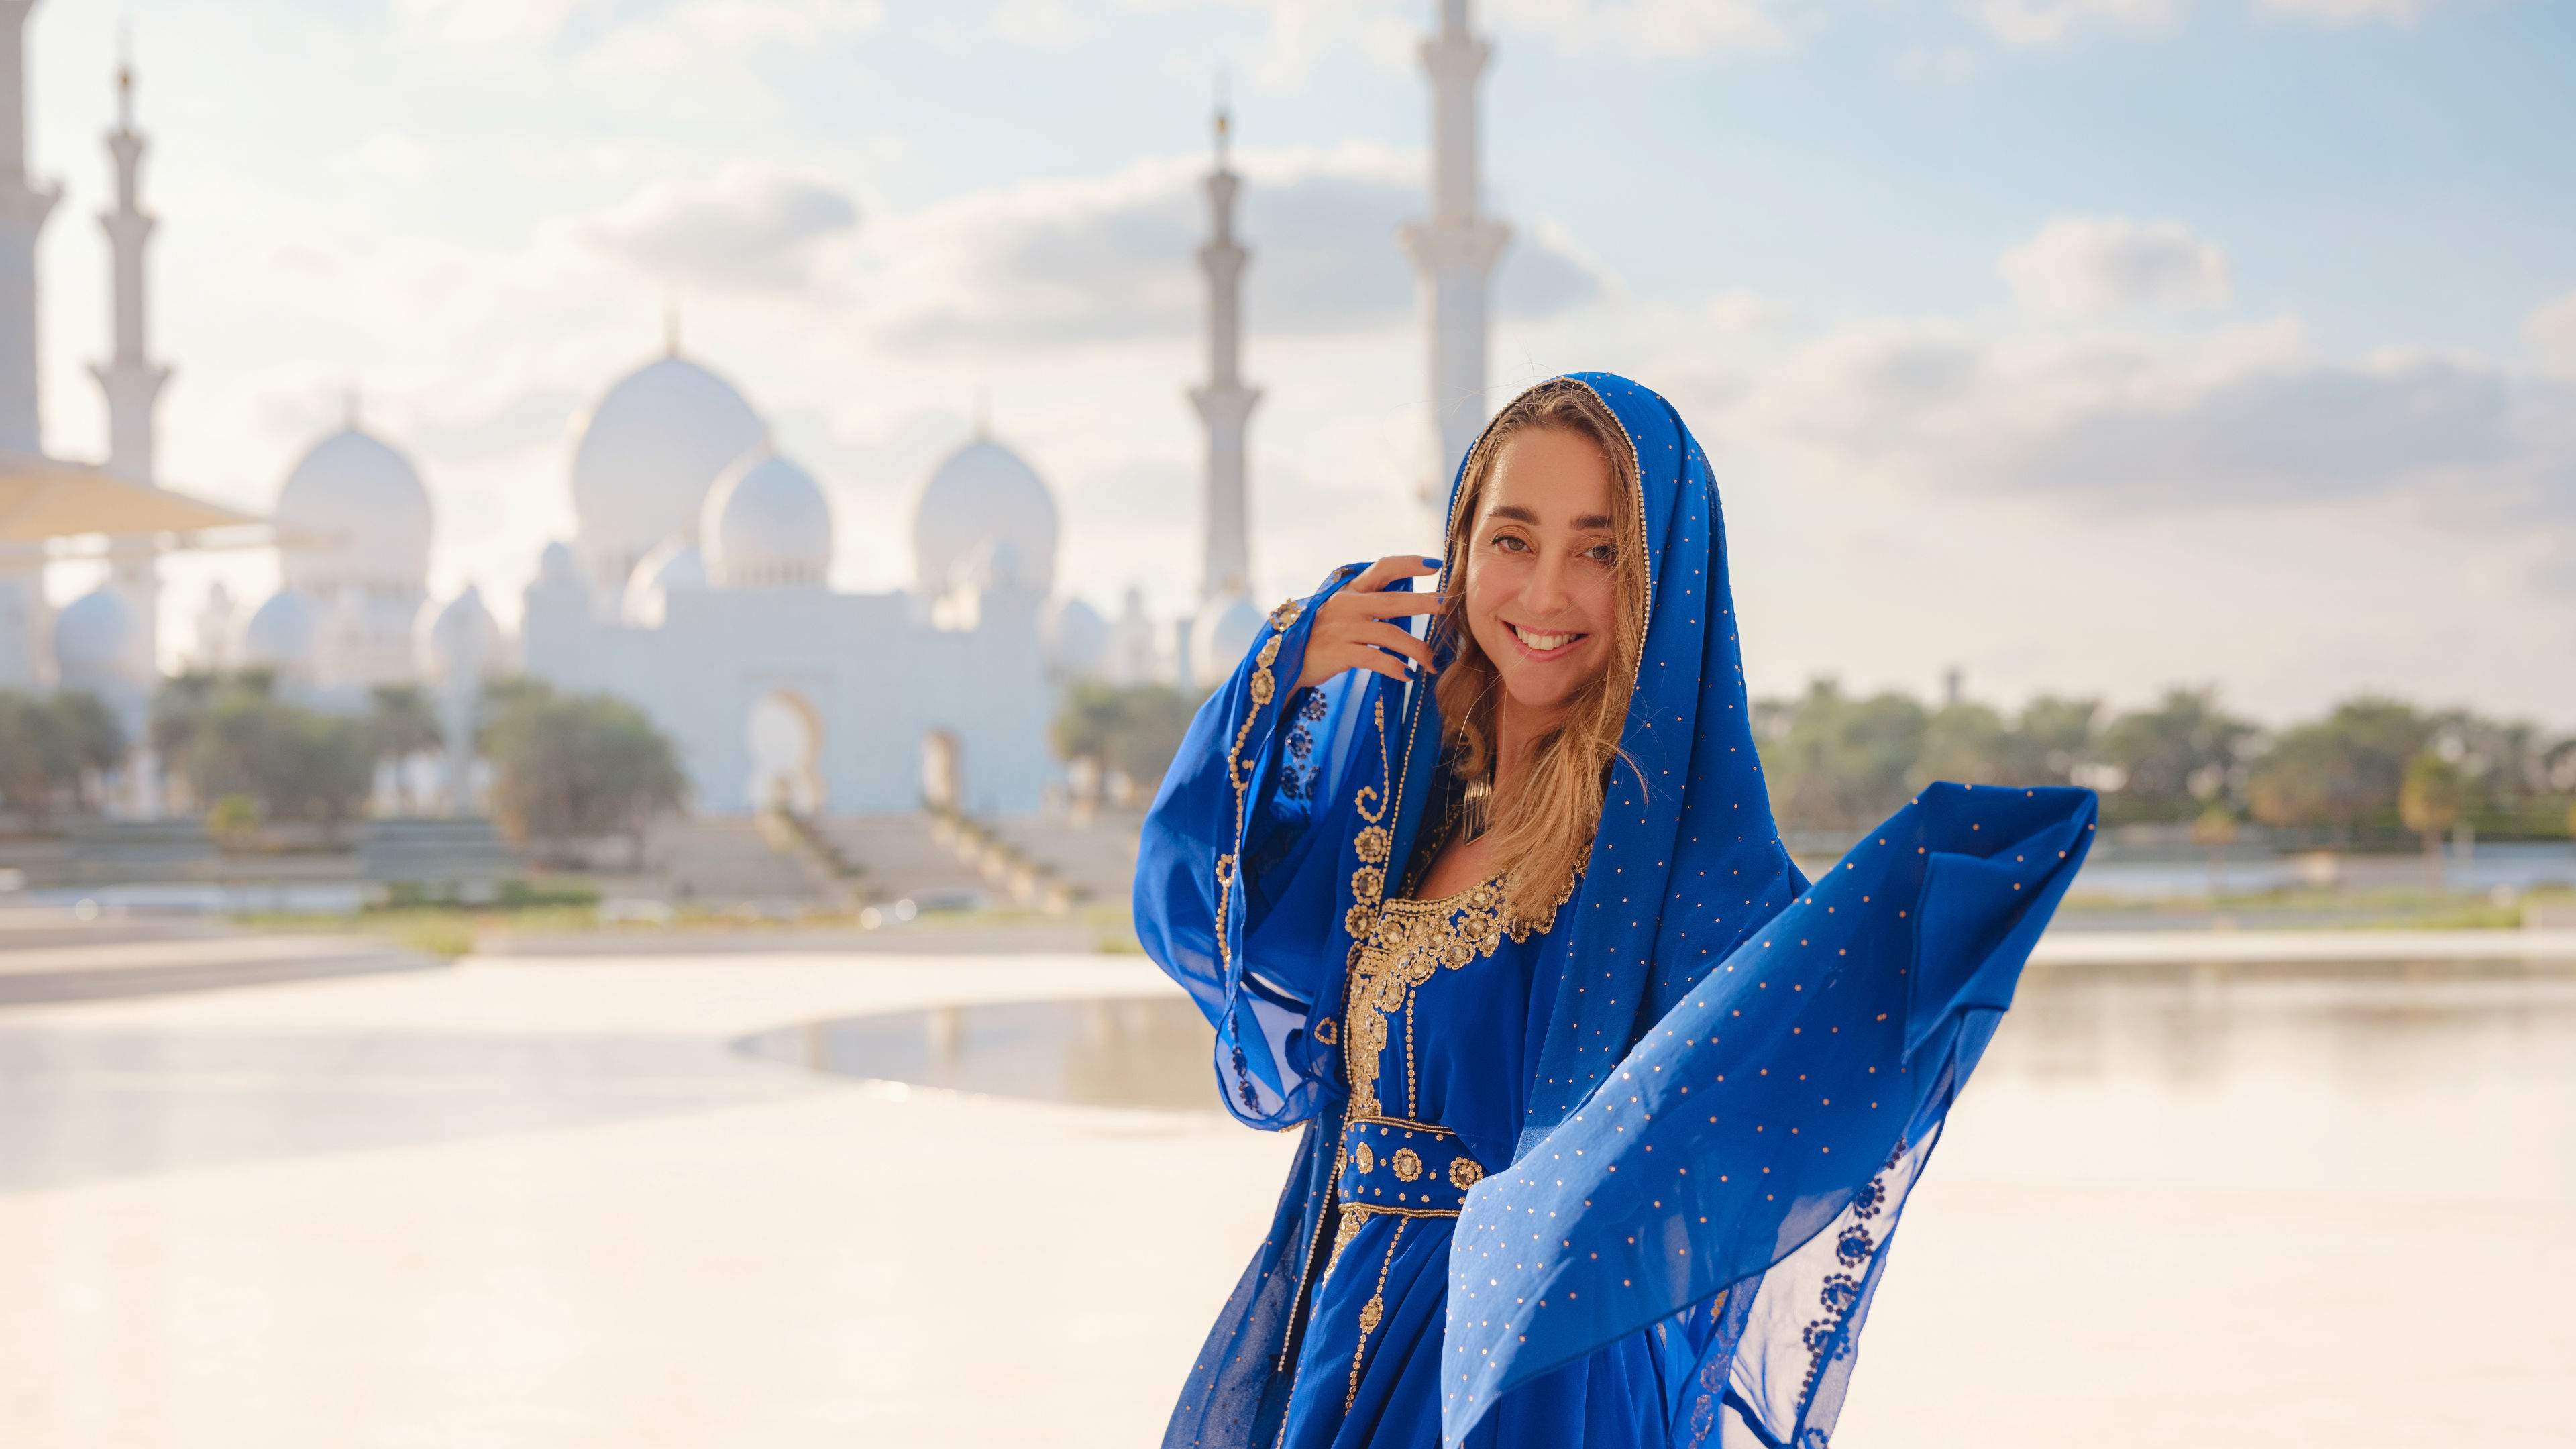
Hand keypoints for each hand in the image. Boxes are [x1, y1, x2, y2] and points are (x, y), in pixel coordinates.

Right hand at [1291, 555, 1446, 692]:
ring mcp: (1341, 629)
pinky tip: (1408, 675)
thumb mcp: (1342, 612)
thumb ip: (1370, 603)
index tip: (1435, 564)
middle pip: (1393, 601)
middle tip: (1447, 608)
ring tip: (1432, 661)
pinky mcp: (1338, 653)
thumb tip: (1411, 602)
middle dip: (1424, 604)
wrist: (1283, 660)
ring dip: (1416, 648)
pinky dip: (1395, 667)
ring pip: (1389, 633)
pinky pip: (1375, 658)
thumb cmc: (1322, 636)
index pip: (1383, 568)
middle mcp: (1346, 604)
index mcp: (1350, 590)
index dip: (1409, 563)